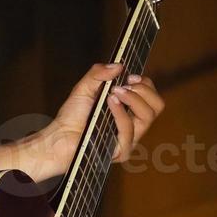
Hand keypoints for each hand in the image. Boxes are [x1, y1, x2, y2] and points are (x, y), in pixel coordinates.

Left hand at [0, 63, 165, 182]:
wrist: (58, 137)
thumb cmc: (71, 116)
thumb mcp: (84, 88)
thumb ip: (98, 74)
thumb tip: (118, 65)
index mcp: (129, 110)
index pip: (152, 97)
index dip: (146, 84)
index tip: (130, 76)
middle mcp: (133, 125)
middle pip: (157, 106)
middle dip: (144, 90)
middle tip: (126, 84)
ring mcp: (129, 139)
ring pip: (148, 117)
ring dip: (133, 99)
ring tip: (113, 92)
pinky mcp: (121, 151)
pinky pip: (129, 131)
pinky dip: (120, 114)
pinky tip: (110, 104)